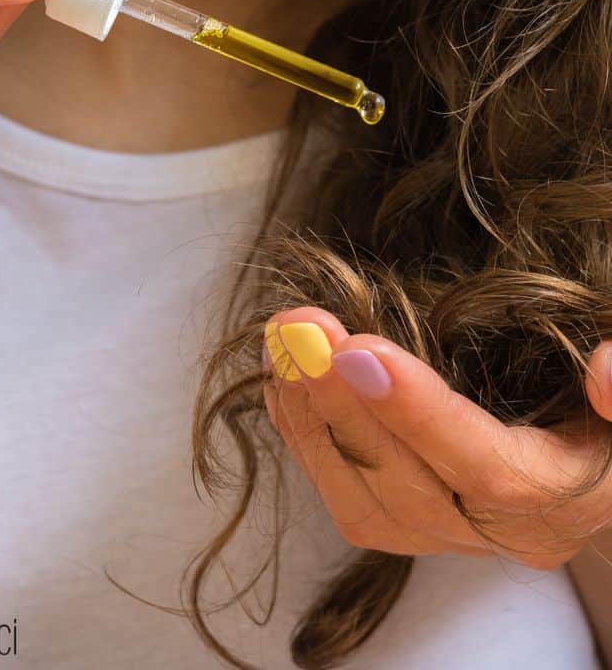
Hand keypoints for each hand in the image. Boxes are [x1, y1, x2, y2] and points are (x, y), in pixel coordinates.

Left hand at [262, 306, 611, 568]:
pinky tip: (284, 382)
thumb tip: (603, 369)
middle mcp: (502, 532)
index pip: (487, 470)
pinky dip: (305, 436)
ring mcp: (448, 532)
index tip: (357, 349)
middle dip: (341, 402)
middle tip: (298, 327)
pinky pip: (344, 494)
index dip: (418, 413)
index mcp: (564, 495)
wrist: (592, 458)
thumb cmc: (604, 418)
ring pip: (361, 499)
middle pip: (406, 484)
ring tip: (281, 344)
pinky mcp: (409, 522)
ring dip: (311, 417)